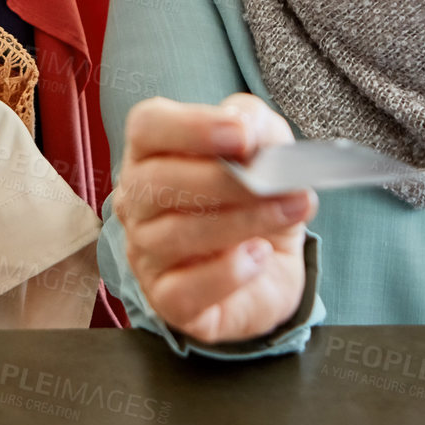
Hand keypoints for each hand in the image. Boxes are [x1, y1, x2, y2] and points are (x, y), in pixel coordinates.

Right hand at [114, 93, 314, 345]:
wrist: (272, 264)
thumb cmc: (254, 197)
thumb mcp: (266, 148)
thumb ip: (256, 125)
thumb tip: (245, 127)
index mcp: (152, 153)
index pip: (146, 127)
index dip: (191, 127)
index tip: (241, 134)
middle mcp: (137, 202)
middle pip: (156, 182)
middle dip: (223, 180)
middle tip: (275, 181)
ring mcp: (145, 253)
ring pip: (176, 234)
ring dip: (241, 221)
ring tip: (288, 211)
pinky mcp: (165, 299)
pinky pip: (185, 288)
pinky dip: (229, 272)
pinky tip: (260, 256)